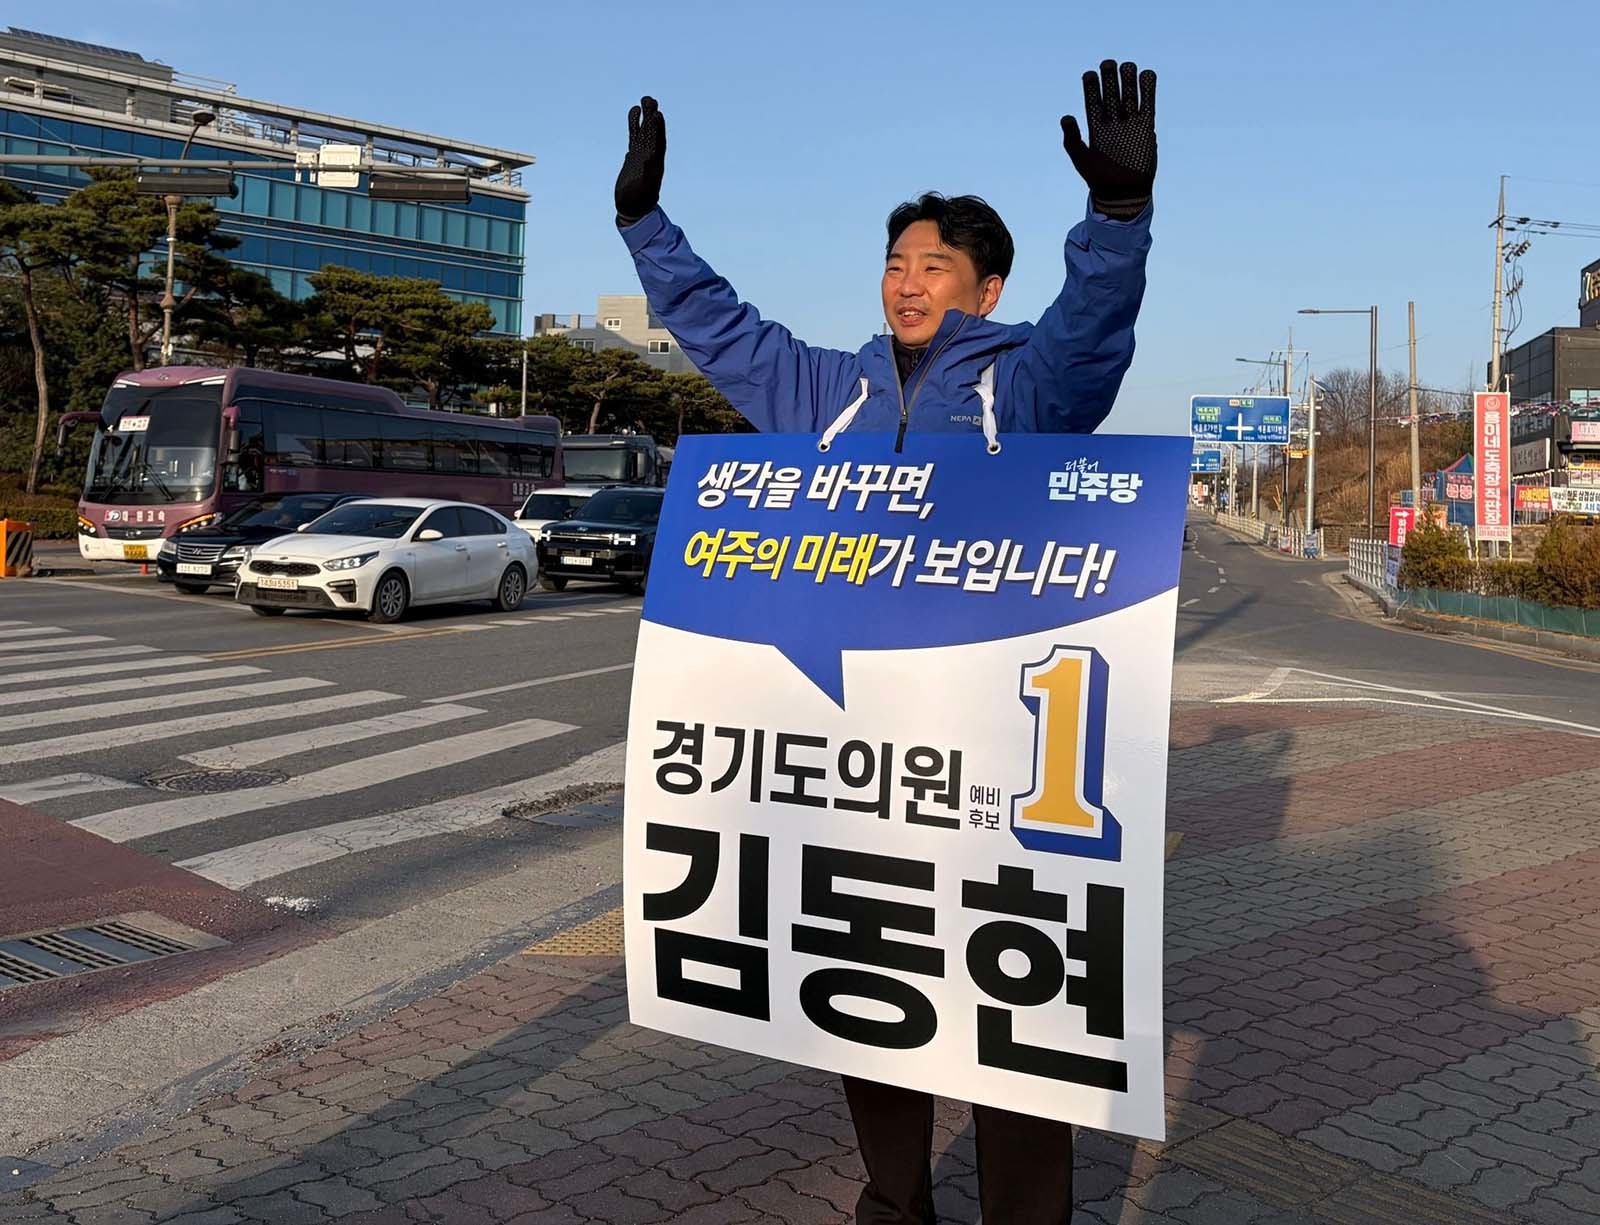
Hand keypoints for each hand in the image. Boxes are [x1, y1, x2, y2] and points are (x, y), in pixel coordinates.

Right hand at [615, 96, 666, 225]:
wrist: (633, 208)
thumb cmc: (638, 200)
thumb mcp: (643, 186)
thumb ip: (647, 172)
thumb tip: (651, 159)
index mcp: (655, 163)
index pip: (657, 141)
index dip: (657, 128)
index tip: (656, 114)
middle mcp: (650, 156)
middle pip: (652, 132)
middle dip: (651, 116)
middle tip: (650, 99)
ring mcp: (641, 154)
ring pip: (643, 131)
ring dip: (644, 116)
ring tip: (644, 100)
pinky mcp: (633, 156)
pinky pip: (635, 135)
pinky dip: (635, 124)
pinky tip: (634, 112)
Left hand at [1061, 61, 1156, 220]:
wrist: (1123, 193)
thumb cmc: (1099, 179)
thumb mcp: (1082, 159)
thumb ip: (1073, 139)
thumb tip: (1065, 117)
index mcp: (1096, 127)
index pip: (1093, 101)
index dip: (1091, 87)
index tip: (1089, 75)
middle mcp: (1113, 122)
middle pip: (1112, 93)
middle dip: (1110, 78)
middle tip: (1108, 64)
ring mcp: (1130, 123)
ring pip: (1130, 95)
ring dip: (1128, 79)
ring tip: (1127, 66)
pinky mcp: (1146, 127)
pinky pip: (1148, 104)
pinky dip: (1148, 90)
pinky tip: (1147, 75)